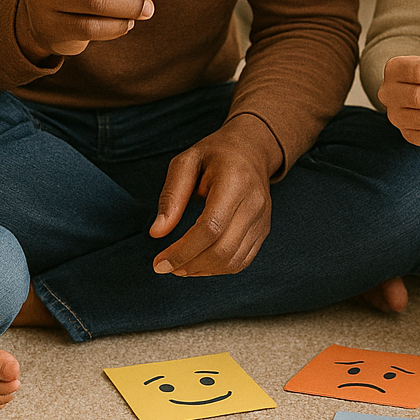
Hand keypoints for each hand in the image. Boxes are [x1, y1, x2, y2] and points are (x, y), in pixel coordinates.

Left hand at [147, 115, 281, 276]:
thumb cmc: (214, 154)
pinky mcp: (263, 230)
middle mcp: (254, 202)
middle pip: (223, 249)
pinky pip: (242, 261)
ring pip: (233, 261)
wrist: (251, 150)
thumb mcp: (186, 162)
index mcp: (234, 181)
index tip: (159, 263)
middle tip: (165, 266)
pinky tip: (199, 263)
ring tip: (179, 266)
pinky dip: (217, 268)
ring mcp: (262, 218)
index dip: (183, 251)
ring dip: (202, 270)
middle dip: (189, 264)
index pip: (210, 227)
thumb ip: (171, 196)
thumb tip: (157, 233)